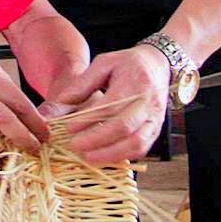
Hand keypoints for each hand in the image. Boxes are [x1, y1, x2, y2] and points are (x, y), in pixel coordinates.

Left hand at [43, 47, 169, 163]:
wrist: (158, 66)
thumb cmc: (128, 64)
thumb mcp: (104, 63)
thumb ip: (84, 83)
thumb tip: (62, 102)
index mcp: (135, 83)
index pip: (112, 106)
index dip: (90, 120)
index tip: (70, 128)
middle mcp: (148, 104)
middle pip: (124, 128)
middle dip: (98, 141)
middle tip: (75, 146)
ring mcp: (155, 119)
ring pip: (136, 144)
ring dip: (111, 154)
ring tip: (88, 158)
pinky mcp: (156, 131)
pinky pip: (142, 149)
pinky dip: (122, 156)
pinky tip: (104, 158)